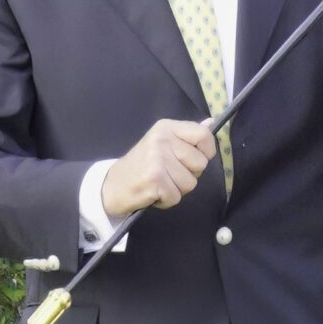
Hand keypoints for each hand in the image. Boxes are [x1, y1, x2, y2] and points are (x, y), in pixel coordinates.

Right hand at [102, 118, 217, 217]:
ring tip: (159, 183)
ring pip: (190, 183)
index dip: (206, 152)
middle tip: (167, 174)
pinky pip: (176, 197)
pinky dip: (166, 201)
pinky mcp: (154, 179)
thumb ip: (187, 136)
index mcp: (166, 128)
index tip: (193, 160)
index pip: (204, 136)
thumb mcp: (162, 143)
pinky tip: (153, 193)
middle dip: (188, 175)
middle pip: (200, 164)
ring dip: (176, 189)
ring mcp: (158, 159)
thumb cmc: (141, 166)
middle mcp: (162, 140)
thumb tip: (211, 122)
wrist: (111, 186)